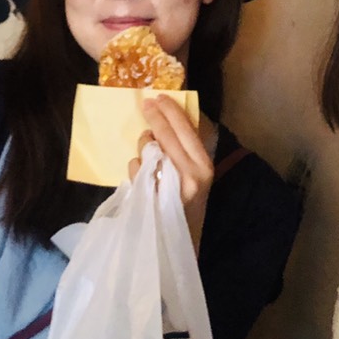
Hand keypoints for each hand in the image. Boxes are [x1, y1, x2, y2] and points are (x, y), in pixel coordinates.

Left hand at [127, 94, 214, 246]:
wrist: (180, 241)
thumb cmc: (189, 204)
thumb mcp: (198, 176)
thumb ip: (187, 151)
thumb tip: (169, 119)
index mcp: (204, 165)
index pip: (186, 129)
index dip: (170, 111)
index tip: (159, 97)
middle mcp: (189, 174)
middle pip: (165, 135)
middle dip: (154, 117)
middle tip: (145, 103)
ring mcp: (167, 186)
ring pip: (146, 150)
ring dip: (143, 148)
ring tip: (150, 158)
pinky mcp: (149, 196)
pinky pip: (135, 168)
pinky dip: (135, 168)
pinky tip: (143, 178)